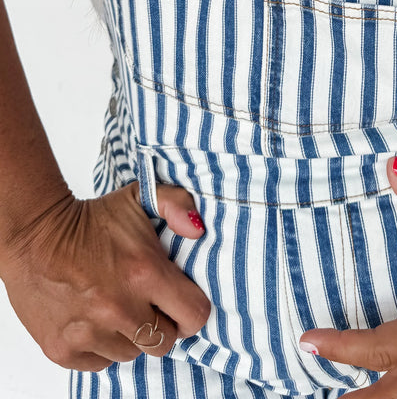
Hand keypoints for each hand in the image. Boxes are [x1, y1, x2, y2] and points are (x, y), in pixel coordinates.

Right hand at [0, 182, 210, 371]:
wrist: (34, 234)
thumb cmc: (90, 219)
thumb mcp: (139, 197)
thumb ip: (178, 204)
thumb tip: (197, 231)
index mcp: (144, 272)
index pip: (194, 315)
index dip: (191, 310)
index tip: (180, 301)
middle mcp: (119, 308)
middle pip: (164, 341)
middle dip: (161, 323)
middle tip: (146, 302)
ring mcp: (90, 333)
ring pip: (132, 354)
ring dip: (129, 336)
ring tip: (115, 306)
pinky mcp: (64, 350)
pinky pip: (100, 363)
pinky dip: (101, 346)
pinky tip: (93, 319)